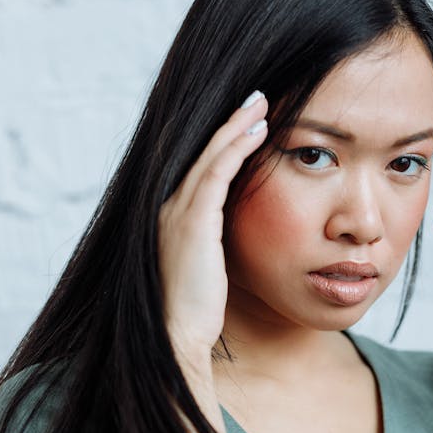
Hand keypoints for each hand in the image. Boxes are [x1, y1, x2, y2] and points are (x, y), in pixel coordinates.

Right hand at [157, 91, 268, 375]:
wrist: (177, 334)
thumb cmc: (195, 311)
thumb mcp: (206, 268)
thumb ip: (215, 244)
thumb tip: (233, 239)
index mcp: (173, 217)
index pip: (201, 167)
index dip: (223, 140)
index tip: (248, 121)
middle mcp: (170, 207)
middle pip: (203, 152)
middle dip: (231, 122)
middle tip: (258, 97)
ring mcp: (177, 211)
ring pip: (211, 155)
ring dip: (237, 126)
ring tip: (262, 104)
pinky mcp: (193, 222)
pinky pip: (216, 173)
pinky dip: (236, 149)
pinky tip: (257, 132)